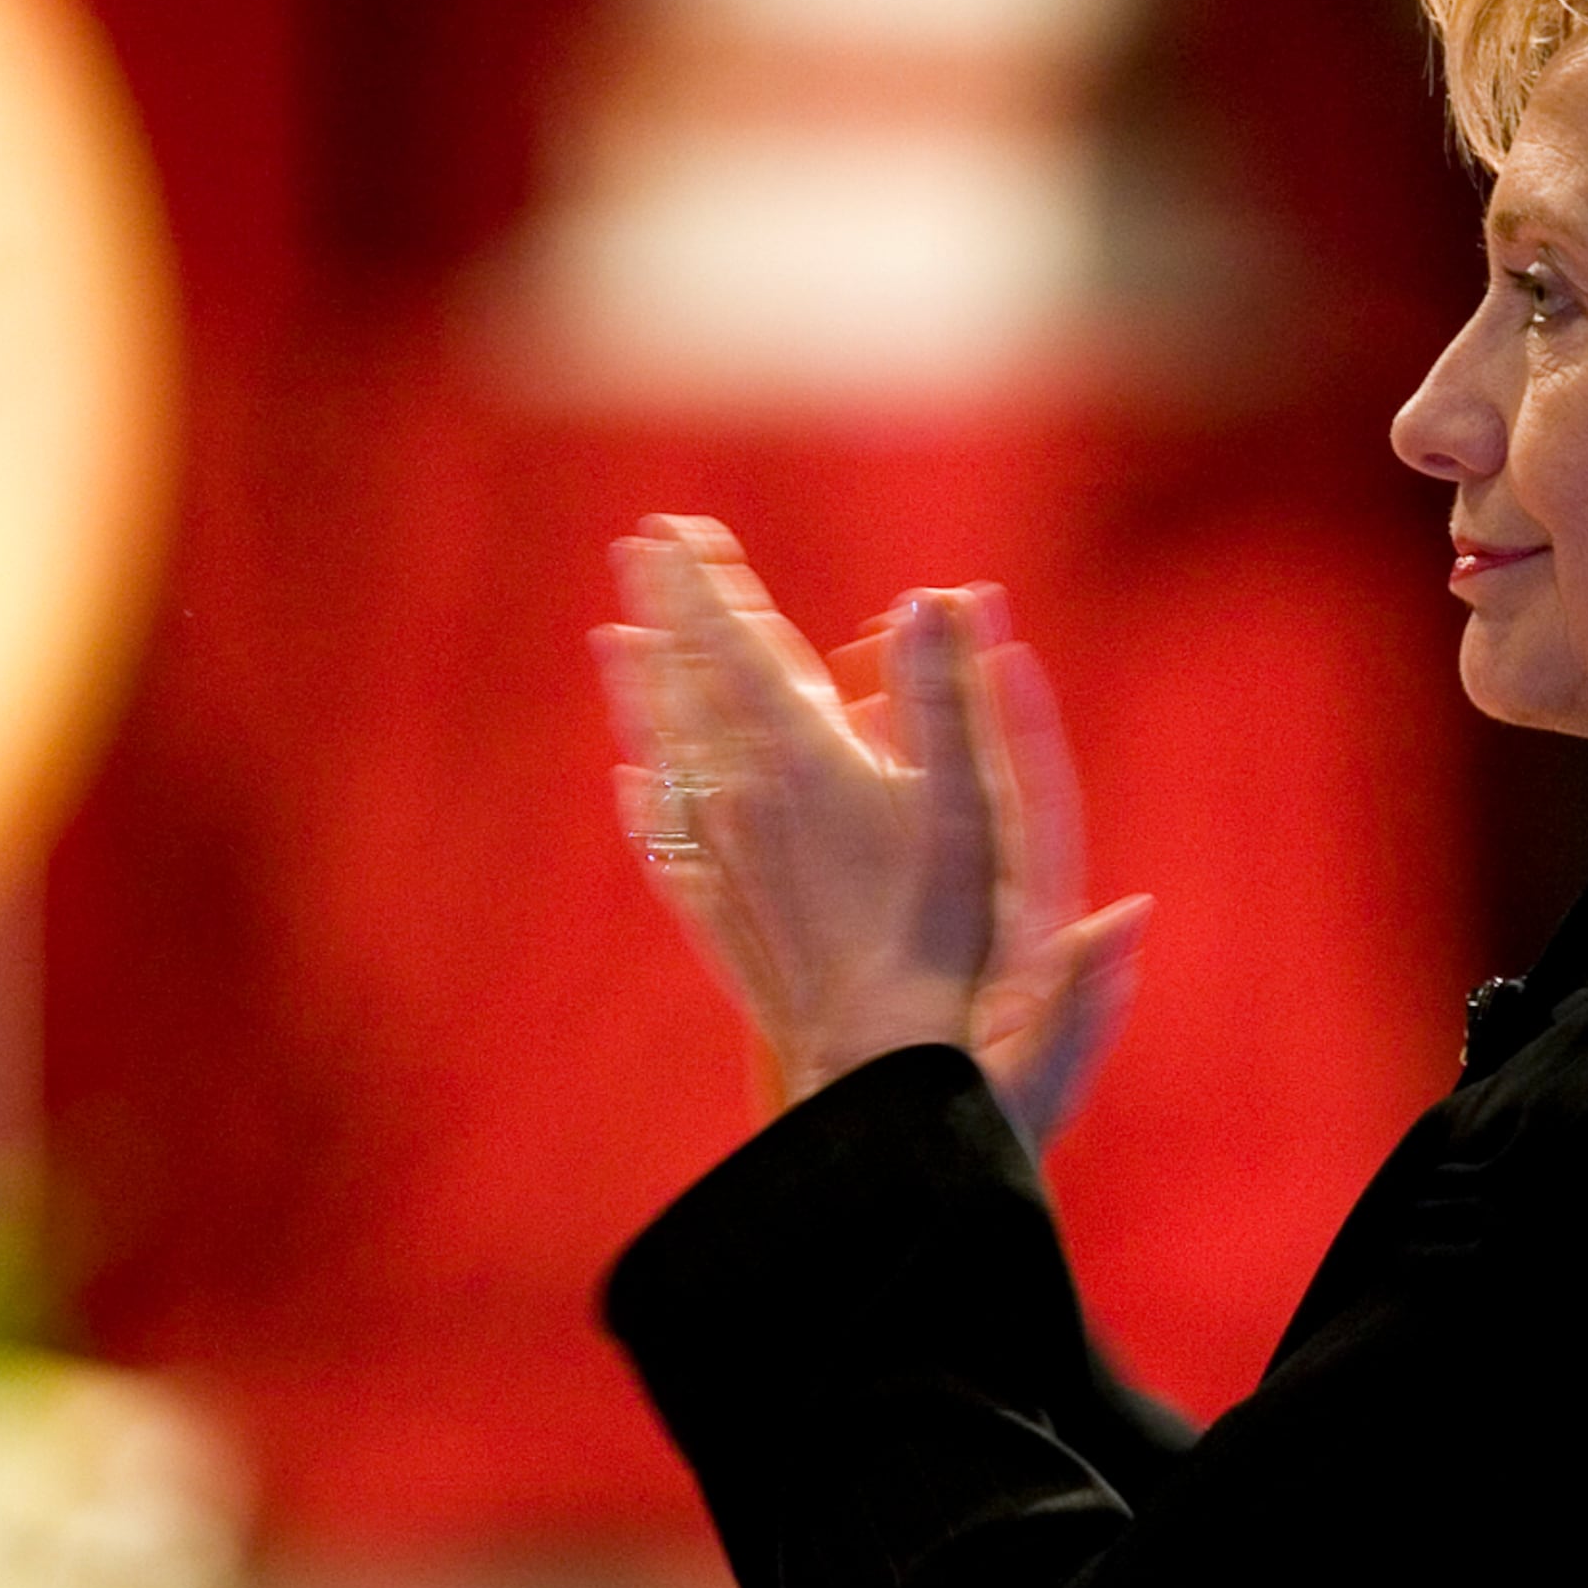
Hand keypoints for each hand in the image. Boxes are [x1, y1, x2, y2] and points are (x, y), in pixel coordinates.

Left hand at [590, 514, 1146, 1147]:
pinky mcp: (727, 918)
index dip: (710, 583)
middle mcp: (748, 800)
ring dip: (641, 689)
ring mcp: (728, 862)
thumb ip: (946, 696)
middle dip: (668, 613)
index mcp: (805, 759)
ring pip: (666, 753)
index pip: (742, 646)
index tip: (677, 528)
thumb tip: (935, 597)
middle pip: (692, 685)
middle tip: (638, 553)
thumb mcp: (973, 803)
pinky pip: (666, 841)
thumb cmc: (946, 933)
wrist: (881, 1059)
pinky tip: (631, 783)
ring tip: (614, 641)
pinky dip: (643, 797)